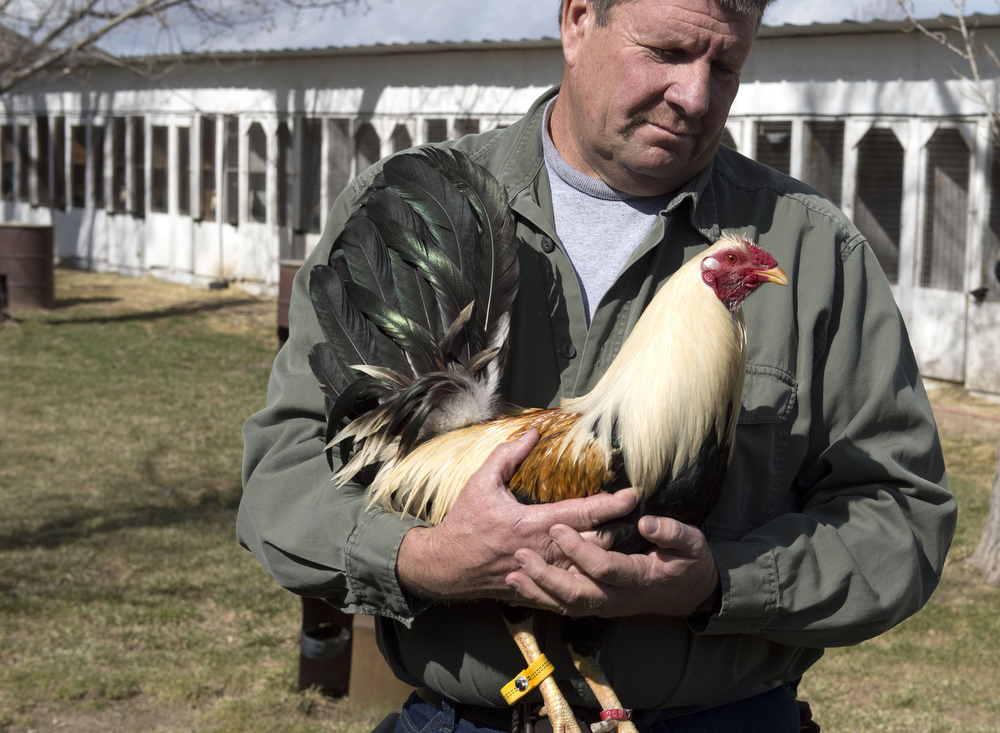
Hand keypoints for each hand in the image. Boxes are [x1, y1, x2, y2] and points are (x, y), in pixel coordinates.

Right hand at [396, 430, 639, 601]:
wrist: (446, 565)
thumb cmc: (465, 522)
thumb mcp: (481, 482)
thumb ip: (508, 455)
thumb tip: (534, 433)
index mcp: (533, 522)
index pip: (584, 513)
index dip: (612, 504)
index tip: (634, 494)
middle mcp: (544, 550)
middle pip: (597, 543)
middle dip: (620, 530)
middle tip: (635, 517)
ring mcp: (544, 573)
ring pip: (591, 568)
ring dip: (609, 553)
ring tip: (626, 539)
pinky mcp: (541, 589)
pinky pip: (576, 588)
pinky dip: (593, 578)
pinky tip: (604, 568)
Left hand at [503, 515, 719, 617]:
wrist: (690, 593)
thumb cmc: (689, 562)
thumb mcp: (692, 543)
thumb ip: (672, 533)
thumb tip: (647, 521)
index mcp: (640, 577)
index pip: (604, 568)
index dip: (579, 550)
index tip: (557, 529)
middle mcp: (619, 597)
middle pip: (577, 593)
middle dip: (547, 576)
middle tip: (522, 555)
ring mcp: (606, 605)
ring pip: (567, 605)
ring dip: (539, 592)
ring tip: (512, 575)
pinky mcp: (598, 605)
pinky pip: (566, 607)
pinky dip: (542, 599)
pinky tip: (521, 588)